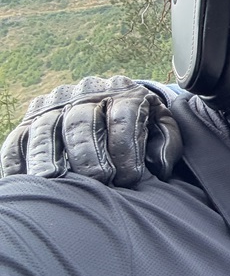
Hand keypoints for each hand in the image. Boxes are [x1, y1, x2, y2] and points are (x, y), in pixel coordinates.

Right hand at [0, 76, 182, 186]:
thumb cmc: (141, 125)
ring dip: (50, 157)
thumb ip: (166, 142)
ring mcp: (55, 104)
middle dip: (90, 154)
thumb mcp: (160, 127)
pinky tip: (26, 179)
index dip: (126, 148)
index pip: (121, 117)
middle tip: (99, 181)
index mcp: (123, 92)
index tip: (130, 178)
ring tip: (58, 183)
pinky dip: (18, 159)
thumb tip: (161, 168)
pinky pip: (18, 138)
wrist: (112, 103)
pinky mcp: (31, 119)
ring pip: (47, 128)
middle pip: (82, 122)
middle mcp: (86, 93)